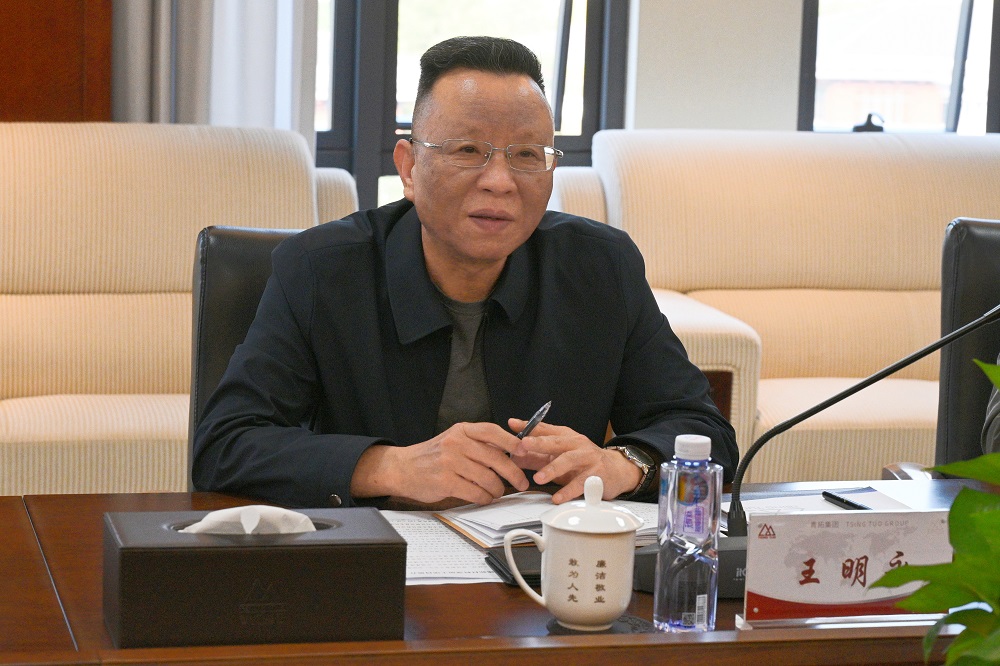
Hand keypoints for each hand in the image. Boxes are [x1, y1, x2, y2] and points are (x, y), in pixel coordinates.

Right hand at [351, 422, 528, 504]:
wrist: (402, 468)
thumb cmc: (432, 456)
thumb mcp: (454, 440)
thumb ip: (477, 443)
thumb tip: (511, 452)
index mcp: (461, 430)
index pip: (493, 432)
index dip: (512, 442)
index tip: (525, 451)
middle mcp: (456, 443)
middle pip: (496, 459)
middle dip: (513, 474)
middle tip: (521, 483)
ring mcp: (450, 462)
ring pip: (488, 479)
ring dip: (497, 490)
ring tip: (496, 492)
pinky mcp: (445, 482)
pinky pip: (475, 493)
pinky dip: (484, 498)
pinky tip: (483, 498)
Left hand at [508, 419, 641, 503]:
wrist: (616, 471)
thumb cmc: (584, 462)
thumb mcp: (560, 456)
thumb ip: (537, 456)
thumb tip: (513, 457)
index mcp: (567, 437)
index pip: (546, 429)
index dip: (529, 427)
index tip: (513, 425)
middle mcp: (578, 444)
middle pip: (557, 442)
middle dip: (539, 443)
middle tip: (522, 446)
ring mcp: (589, 458)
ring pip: (569, 461)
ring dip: (552, 469)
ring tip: (538, 478)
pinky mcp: (597, 475)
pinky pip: (581, 484)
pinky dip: (568, 491)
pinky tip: (557, 498)